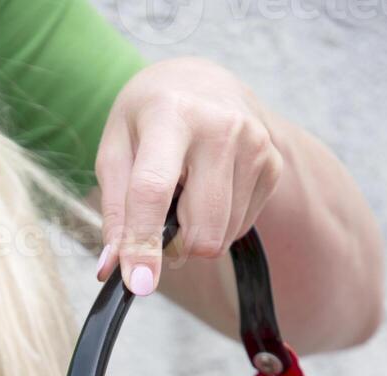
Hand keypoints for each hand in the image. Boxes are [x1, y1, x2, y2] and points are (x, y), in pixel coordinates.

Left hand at [95, 58, 282, 293]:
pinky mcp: (274, 165)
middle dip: (176, 246)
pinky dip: (219, 222)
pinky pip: (240, 228)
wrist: (202, 80)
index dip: (143, 244)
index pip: (153, 191)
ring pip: (221, 237)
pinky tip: (210, 188)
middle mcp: (221, 127)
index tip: (139, 285)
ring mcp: (255, 145)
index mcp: (171, 114)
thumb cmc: (149, 118)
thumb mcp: (116, 151)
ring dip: (197, 231)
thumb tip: (113, 269)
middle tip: (161, 220)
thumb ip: (114, 212)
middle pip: (201, 231)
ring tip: (187, 191)